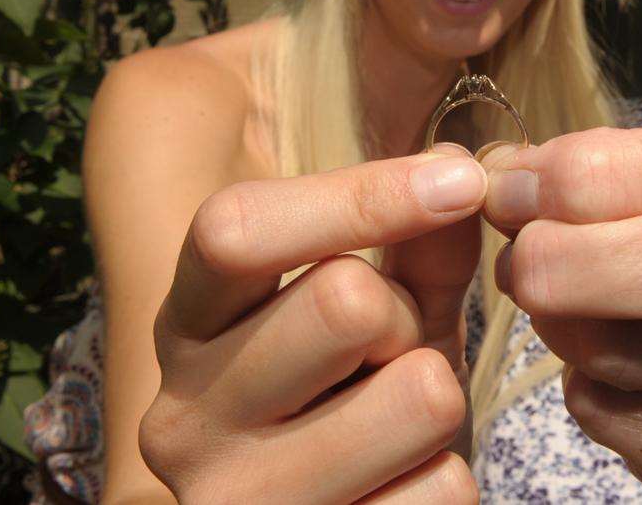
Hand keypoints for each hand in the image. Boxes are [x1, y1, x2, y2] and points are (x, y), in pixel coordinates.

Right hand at [139, 149, 486, 503]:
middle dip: (406, 317)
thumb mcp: (384, 311)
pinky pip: (442, 490)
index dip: (359, 195)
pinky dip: (447, 481)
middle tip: (392, 355)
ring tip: (399, 426)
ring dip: (440, 400)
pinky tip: (400, 489)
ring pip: (418, 394)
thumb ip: (415, 243)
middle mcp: (182, 416)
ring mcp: (234, 503)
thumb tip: (457, 169)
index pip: (235, 230)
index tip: (459, 179)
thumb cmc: (352, 399)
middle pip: (345, 301)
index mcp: (185, 325)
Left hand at [481, 118, 641, 503]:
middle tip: (516, 249)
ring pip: (624, 352)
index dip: (586, 172)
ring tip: (553, 288)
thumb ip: (629, 163)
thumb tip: (505, 171)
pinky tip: (607, 350)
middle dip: (569, 253)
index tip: (511, 180)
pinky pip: (609, 413)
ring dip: (557, 314)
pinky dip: (583, 373)